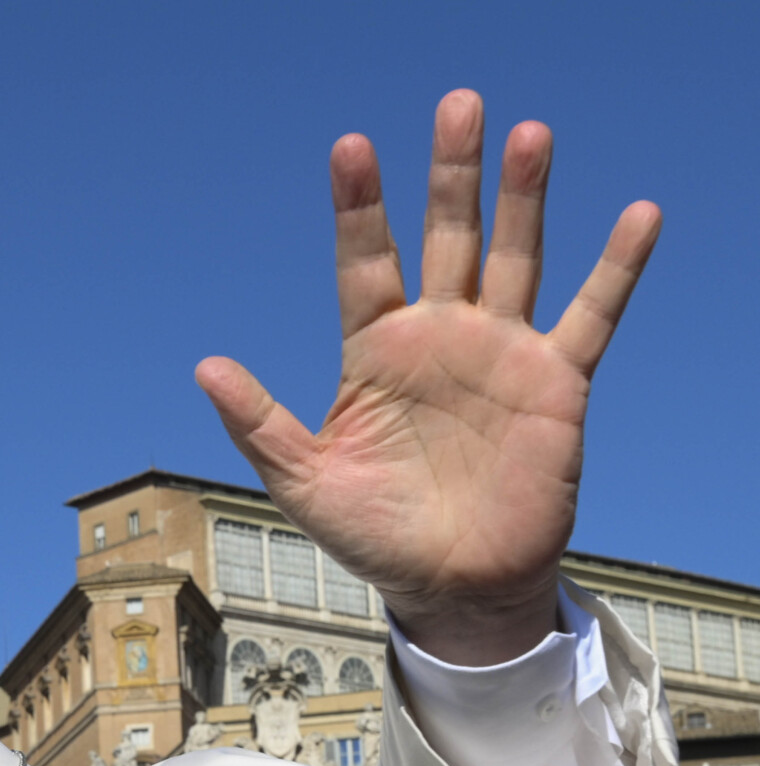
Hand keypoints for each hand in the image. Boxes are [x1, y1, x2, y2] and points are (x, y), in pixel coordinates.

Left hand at [198, 90, 661, 664]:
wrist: (453, 586)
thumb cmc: (374, 536)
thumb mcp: (304, 482)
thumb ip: (259, 423)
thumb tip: (203, 365)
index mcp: (376, 352)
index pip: (365, 262)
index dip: (360, 208)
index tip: (351, 149)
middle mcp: (440, 337)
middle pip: (448, 237)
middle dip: (452, 174)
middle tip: (459, 104)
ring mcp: (500, 352)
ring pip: (515, 257)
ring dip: (523, 197)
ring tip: (528, 134)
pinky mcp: (556, 382)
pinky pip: (592, 315)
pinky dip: (616, 267)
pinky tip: (639, 214)